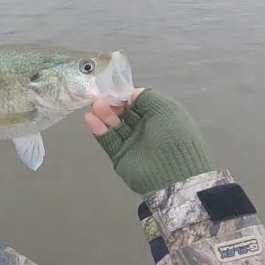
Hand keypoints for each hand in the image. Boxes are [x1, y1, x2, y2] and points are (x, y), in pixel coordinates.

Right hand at [85, 88, 215, 195]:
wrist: (174, 174)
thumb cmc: (174, 137)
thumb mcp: (167, 109)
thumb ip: (147, 97)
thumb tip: (131, 94)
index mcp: (159, 118)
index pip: (138, 104)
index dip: (126, 96)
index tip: (114, 90)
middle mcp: (145, 129)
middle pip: (124, 113)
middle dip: (113, 104)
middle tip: (101, 98)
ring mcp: (132, 143)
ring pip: (115, 126)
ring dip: (105, 115)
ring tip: (95, 106)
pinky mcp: (121, 156)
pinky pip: (109, 140)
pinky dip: (99, 130)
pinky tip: (91, 119)